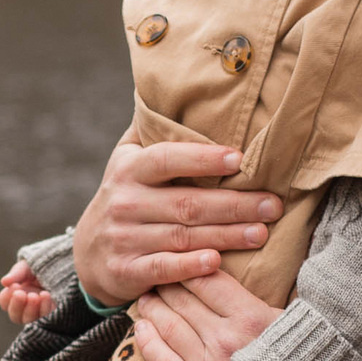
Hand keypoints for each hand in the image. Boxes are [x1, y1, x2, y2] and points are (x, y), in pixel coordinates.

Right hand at [0, 259, 53, 326]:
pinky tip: (45, 295)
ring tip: (35, 295)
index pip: (5, 302)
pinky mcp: (52, 313)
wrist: (62, 266)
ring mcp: (39, 312)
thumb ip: (17, 274)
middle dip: (17, 306)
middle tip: (22, 294)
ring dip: (30, 309)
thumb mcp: (28, 267)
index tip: (15, 286)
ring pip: (29, 320)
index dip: (7, 296)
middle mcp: (26, 307)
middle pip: (15, 317)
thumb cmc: (41, 267)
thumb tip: (4, 282)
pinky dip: (44, 308)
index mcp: (16, 294)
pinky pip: (45, 318)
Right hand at [72, 141, 280, 306]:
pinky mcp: (126, 271)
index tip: (239, 159)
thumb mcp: (126, 160)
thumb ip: (151, 131)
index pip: (167, 159)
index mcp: (130, 169)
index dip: (203, 159)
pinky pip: (163, 268)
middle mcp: (125, 202)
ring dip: (226, 235)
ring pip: (183, 236)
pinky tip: (216, 262)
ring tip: (261, 233)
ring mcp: (124, 238)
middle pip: (187, 203)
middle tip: (272, 205)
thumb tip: (176, 89)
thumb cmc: (125, 197)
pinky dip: (190, 267)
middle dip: (234, 204)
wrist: (89, 255)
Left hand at [129, 271, 283, 360]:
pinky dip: (147, 341)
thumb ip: (261, 302)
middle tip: (155, 275)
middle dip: (166, 284)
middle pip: (183, 300)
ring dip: (152, 308)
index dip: (190, 266)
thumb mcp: (287, 327)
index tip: (180, 259)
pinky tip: (140, 328)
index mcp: (250, 318)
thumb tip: (243, 276)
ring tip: (145, 297)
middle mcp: (225, 339)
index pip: (208, 281)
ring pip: (168, 326)